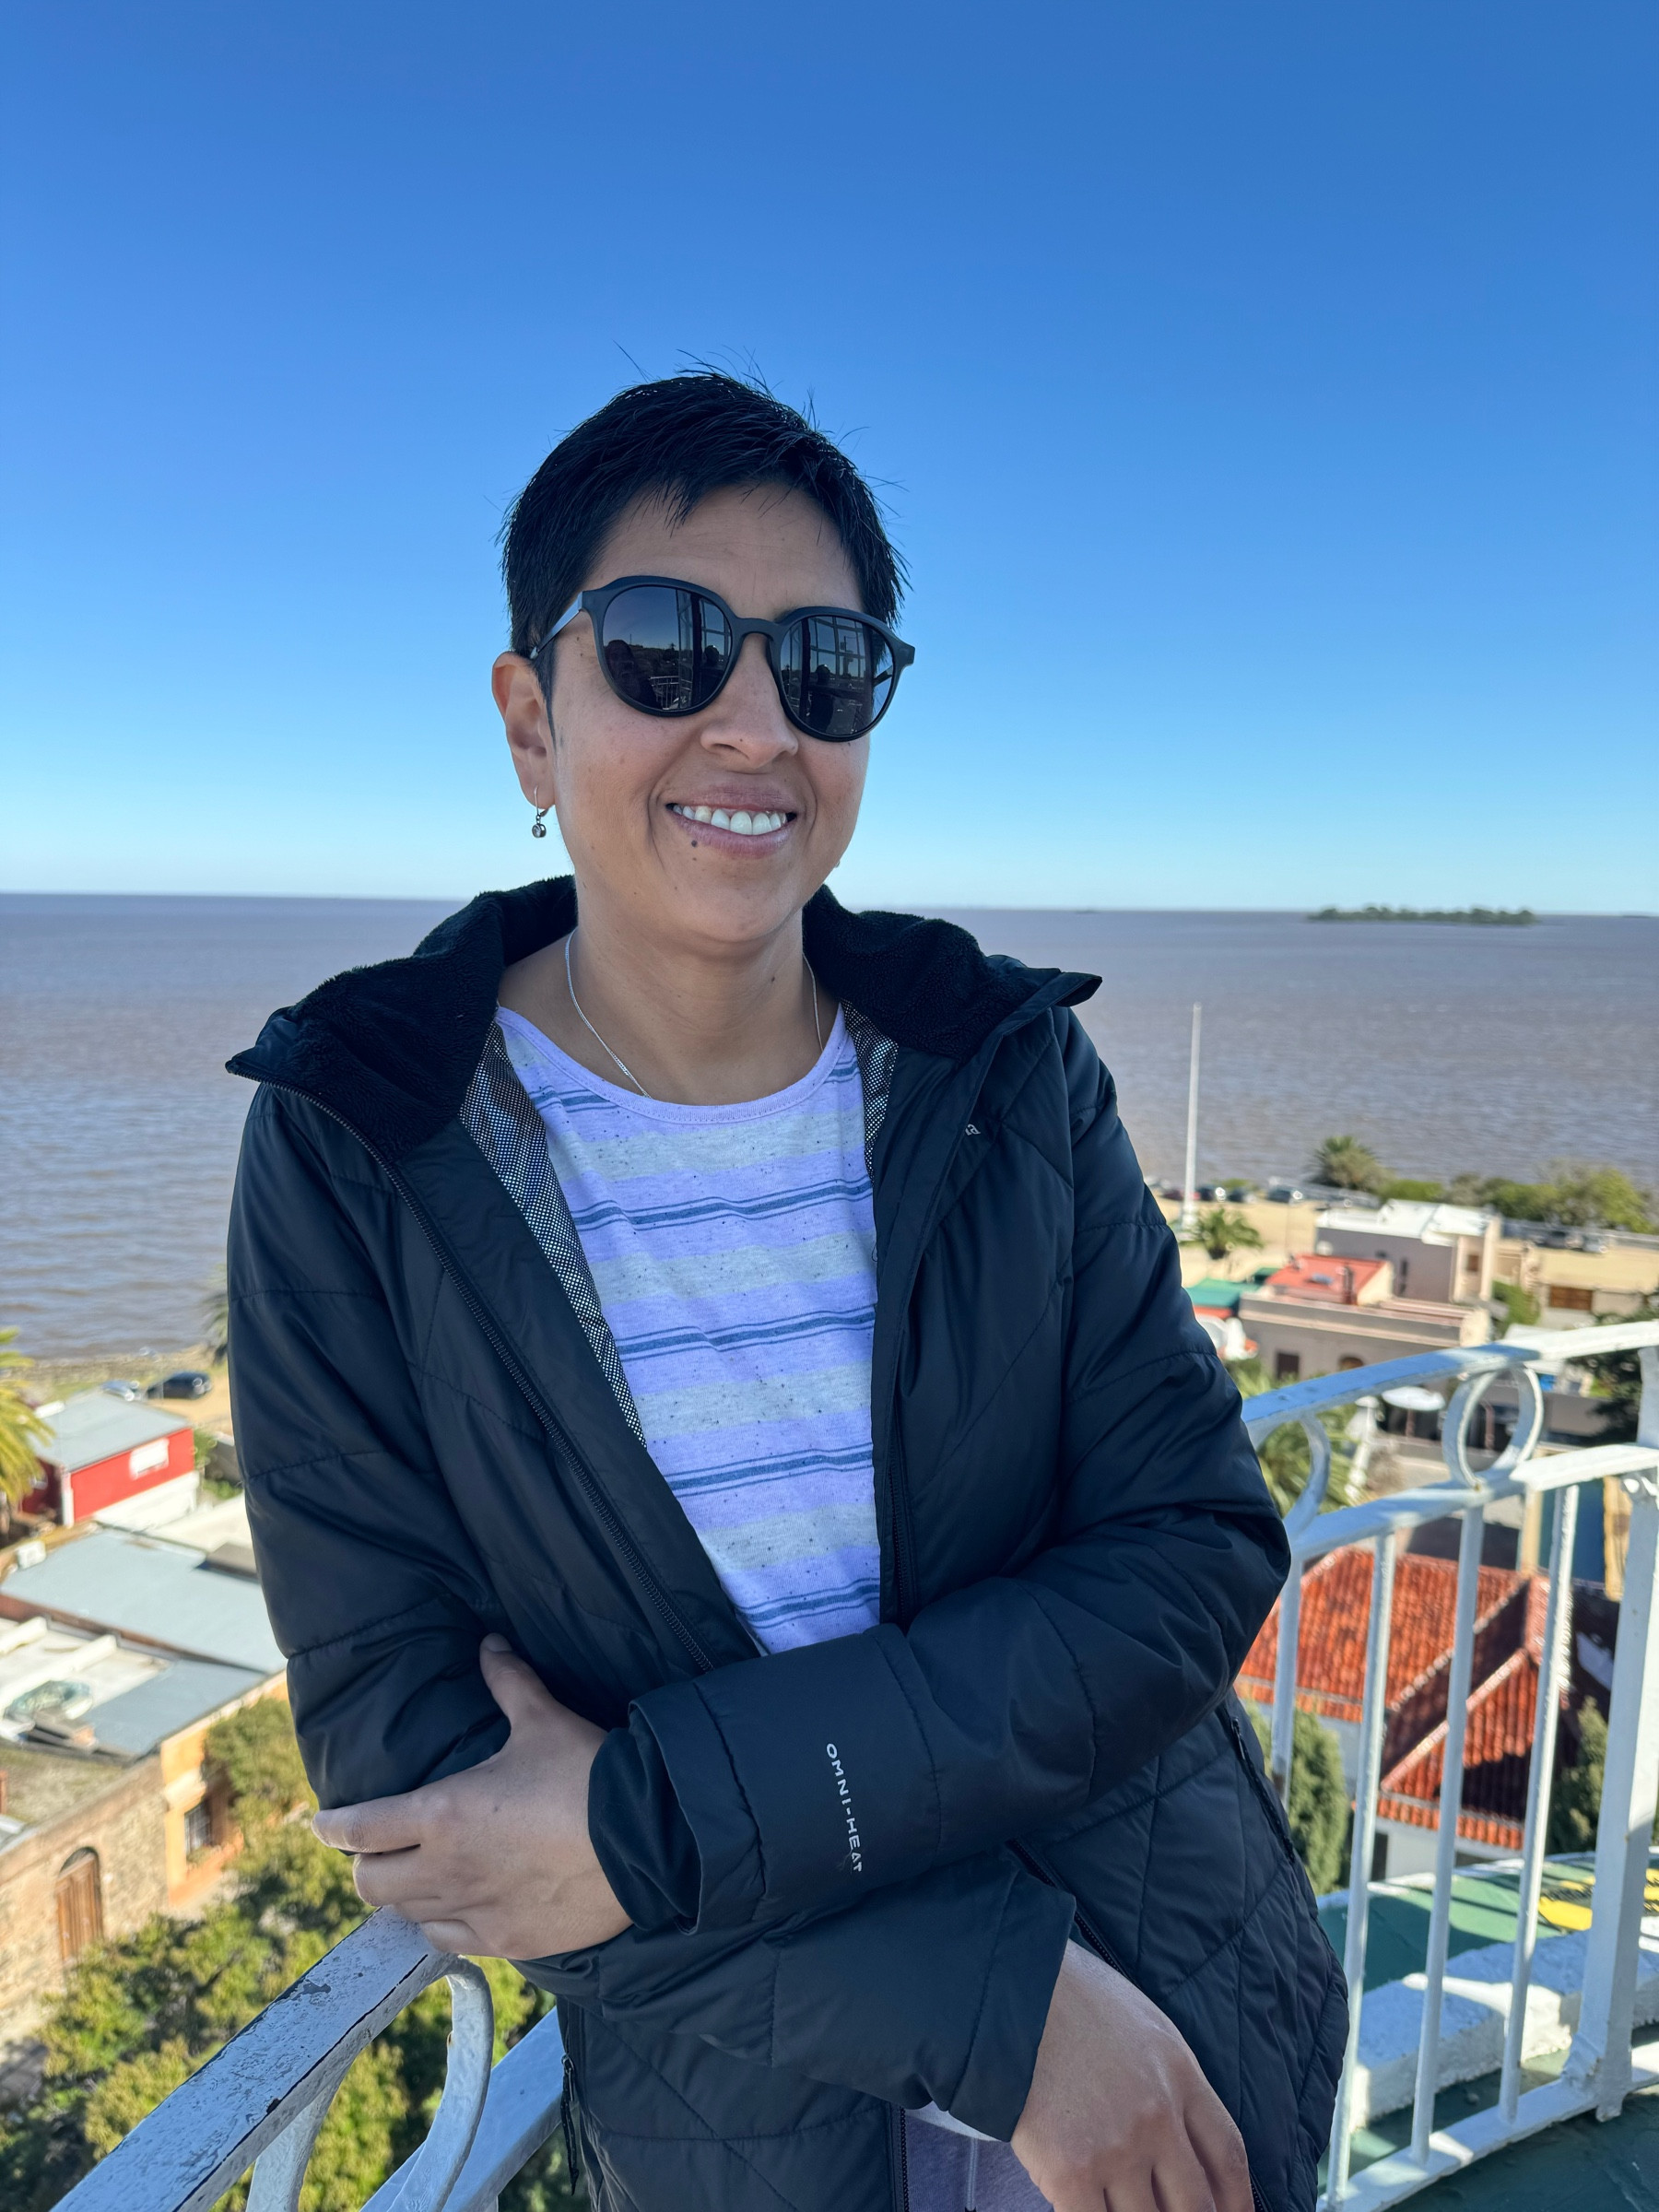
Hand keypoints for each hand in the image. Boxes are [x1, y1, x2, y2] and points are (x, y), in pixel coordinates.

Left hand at [312, 1635, 630, 1957]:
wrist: (646, 1839)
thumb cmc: (587, 1774)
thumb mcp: (542, 1719)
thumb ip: (508, 1682)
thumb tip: (489, 1644)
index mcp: (442, 1813)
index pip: (360, 1828)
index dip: (333, 1826)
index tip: (322, 1824)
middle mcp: (445, 1869)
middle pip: (370, 1883)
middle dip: (366, 1864)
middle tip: (378, 1849)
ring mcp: (473, 1911)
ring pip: (406, 1915)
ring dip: (404, 1895)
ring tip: (416, 1877)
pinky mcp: (505, 1941)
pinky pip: (448, 1941)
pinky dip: (441, 1925)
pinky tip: (455, 1909)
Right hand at [1010, 1942, 1250, 2211]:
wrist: (1008, 1987)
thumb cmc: (1069, 1998)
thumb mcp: (1141, 2024)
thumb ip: (1166, 2081)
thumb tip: (1176, 2138)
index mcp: (1180, 2075)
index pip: (1229, 2158)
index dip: (1237, 2204)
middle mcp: (1158, 2117)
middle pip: (1195, 2205)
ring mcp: (1117, 2148)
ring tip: (1119, 2206)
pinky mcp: (1071, 2170)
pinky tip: (1081, 2208)